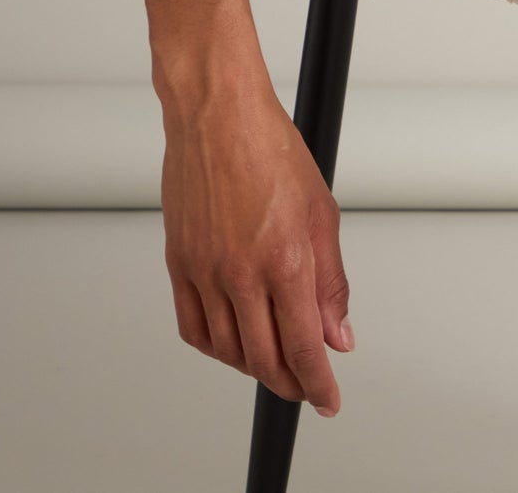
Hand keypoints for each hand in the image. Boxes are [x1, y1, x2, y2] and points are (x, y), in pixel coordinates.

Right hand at [144, 0, 352, 413]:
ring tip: (275, 363)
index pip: (305, 347)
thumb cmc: (270, 149)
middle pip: (265, 359)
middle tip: (307, 385)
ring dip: (255, 367)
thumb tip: (338, 332)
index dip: (318, 384)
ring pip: (229, 351)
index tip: (328, 399)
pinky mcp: (179, 265)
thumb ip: (331, 280)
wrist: (218, 116)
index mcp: (286, 259)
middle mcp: (242, 273)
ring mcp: (206, 272)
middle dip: (291, 382)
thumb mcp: (321, 214)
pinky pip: (193, 329)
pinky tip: (231, 343)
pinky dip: (215, 347)